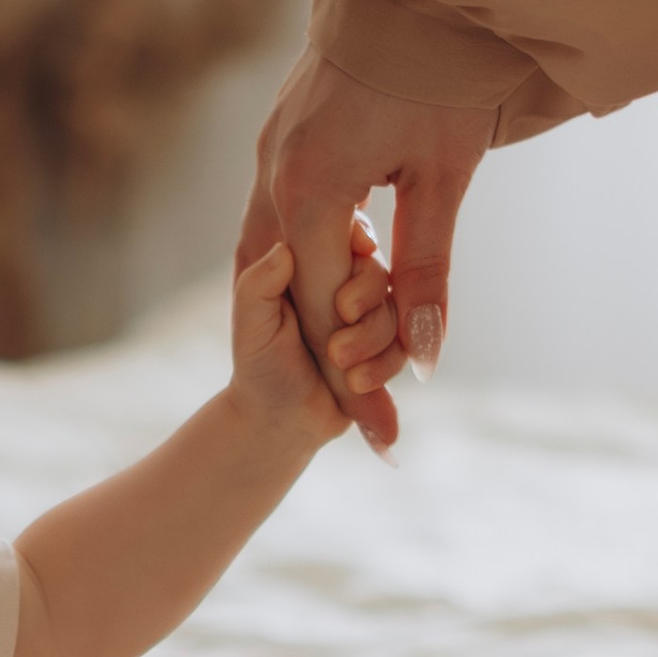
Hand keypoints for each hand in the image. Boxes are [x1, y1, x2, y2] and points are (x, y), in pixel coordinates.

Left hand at [228, 217, 394, 435]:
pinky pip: (406, 342)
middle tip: (338, 337)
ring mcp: (370, 312)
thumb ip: (256, 288)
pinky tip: (359, 384)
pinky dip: (385, 365)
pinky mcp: (387, 342)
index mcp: (309, 263)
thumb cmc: (261, 369)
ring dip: (373, 340)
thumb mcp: (251, 328)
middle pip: (378, 271)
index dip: (358, 243)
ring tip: (341, 369)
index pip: (346, 235)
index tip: (358, 257)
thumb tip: (282, 251)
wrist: (283, 421)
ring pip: (396, 308)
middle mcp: (344, 281)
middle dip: (365, 301)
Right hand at [239, 48, 495, 453]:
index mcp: (312, 188)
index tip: (380, 431)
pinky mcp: (279, 135)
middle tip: (359, 420)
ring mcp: (269, 151)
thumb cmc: (445, 65)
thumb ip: (427, 268)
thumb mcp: (445, 173)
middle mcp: (274, 173)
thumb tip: (420, 355)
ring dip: (302, 314)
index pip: (322, 310)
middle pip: (286, 294)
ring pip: (269, 259)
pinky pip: (273, 220)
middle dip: (324, 360)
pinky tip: (321, 291)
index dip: (353, 377)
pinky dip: (296, 266)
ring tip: (333, 371)